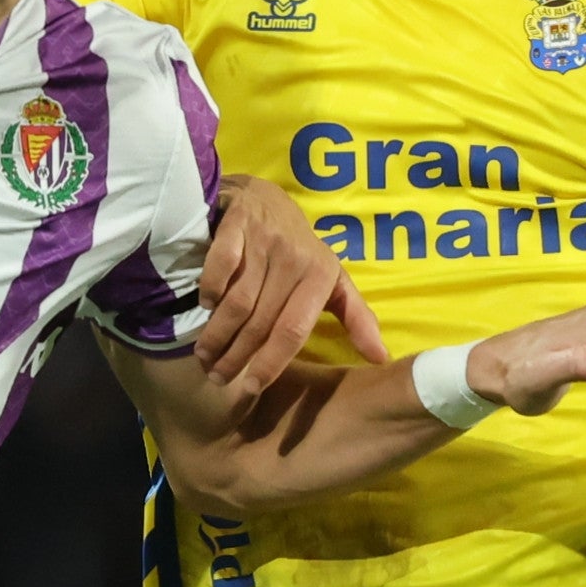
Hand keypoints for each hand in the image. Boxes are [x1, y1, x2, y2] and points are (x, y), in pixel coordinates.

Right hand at [195, 173, 386, 406]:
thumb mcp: (333, 281)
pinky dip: (210, 292)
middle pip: (260, 322)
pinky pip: (220, 268)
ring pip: (236, 302)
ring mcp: (265, 241)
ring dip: (217, 334)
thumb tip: (380, 358)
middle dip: (236, 356)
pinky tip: (205, 308)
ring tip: (205, 356)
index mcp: (322, 277)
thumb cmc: (301, 251)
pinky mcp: (237, 225)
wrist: (267, 199)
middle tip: (218, 376)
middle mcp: (295, 259)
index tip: (251, 387)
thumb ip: (356, 317)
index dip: (270, 363)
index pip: (293, 331)